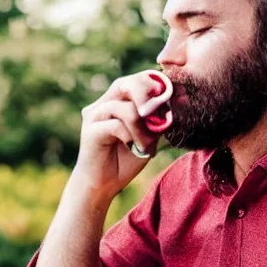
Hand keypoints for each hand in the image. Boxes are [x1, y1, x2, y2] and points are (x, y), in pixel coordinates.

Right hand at [73, 70, 172, 203]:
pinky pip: (117, 125)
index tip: (171, 102)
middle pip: (126, 83)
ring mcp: (94, 115)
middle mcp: (102, 103)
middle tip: (158, 116)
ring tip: (148, 145)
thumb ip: (157, 120)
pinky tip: (136, 149)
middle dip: (148, 97)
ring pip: (125, 107)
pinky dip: (132, 137)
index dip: (155, 85)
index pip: (136, 80)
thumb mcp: (148, 137)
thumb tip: (176, 104)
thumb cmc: (125, 160)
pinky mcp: (90, 131)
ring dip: (143, 127)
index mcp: (116, 101)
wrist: (102, 185)